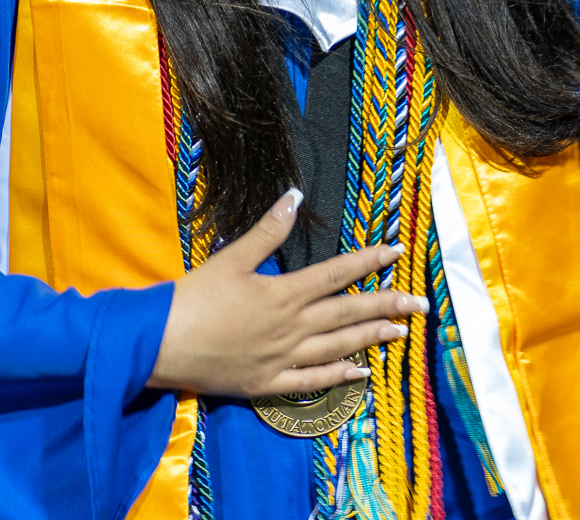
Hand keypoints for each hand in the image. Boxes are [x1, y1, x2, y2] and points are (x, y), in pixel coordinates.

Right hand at [146, 188, 424, 399]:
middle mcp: (291, 327)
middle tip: (421, 303)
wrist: (158, 345)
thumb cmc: (192, 299)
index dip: (368, 260)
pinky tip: (361, 371)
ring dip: (372, 338)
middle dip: (387, 304)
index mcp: (284, 293)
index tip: (396, 250)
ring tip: (400, 331)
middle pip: (348, 312)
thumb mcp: (231, 258)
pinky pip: (312, 382)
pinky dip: (339, 376)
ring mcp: (282, 359)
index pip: (337, 273)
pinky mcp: (267, 384)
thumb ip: (267, 230)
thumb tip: (294, 196)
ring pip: (338, 347)